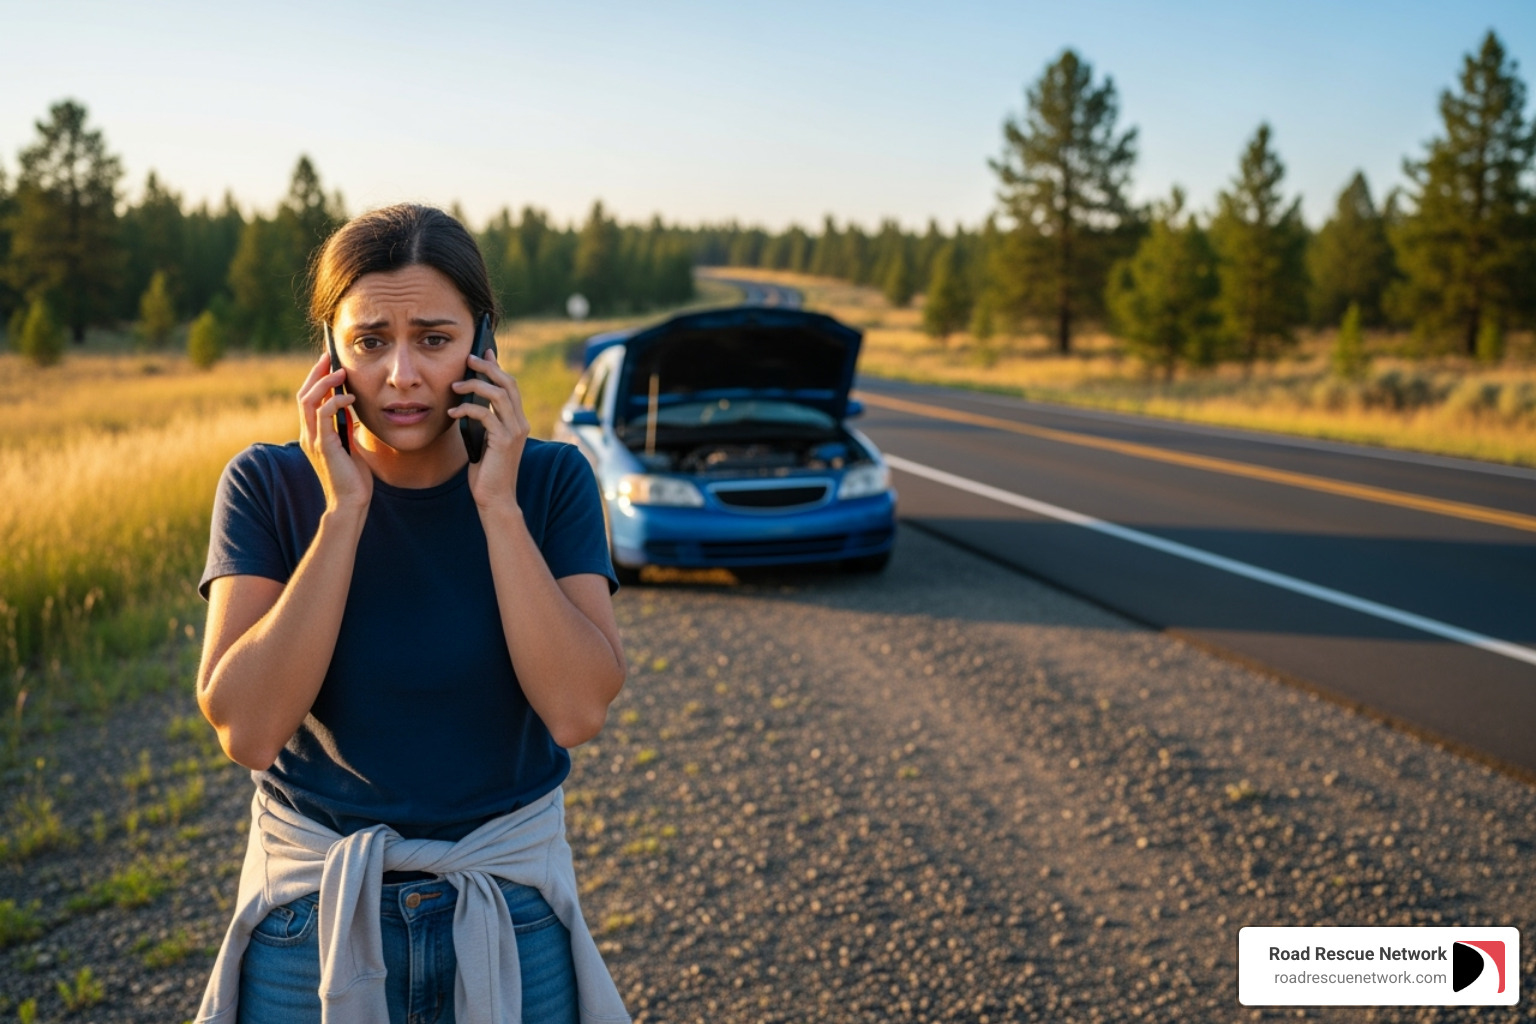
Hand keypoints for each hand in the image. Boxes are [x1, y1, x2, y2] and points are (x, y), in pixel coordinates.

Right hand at [297, 352, 372, 513]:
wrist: (351, 502)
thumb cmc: (352, 478)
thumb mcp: (349, 446)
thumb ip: (344, 428)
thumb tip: (349, 409)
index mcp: (313, 435)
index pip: (307, 400)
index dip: (315, 380)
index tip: (328, 363)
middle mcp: (308, 435)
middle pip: (303, 395)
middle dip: (316, 374)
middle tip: (330, 358)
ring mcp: (314, 440)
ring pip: (309, 401)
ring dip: (325, 383)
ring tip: (342, 373)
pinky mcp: (324, 446)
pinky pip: (324, 414)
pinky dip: (335, 401)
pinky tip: (350, 399)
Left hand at [450, 350, 530, 511]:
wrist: (495, 499)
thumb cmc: (487, 472)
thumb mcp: (485, 441)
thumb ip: (484, 423)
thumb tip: (469, 403)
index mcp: (517, 421)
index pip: (510, 386)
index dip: (497, 367)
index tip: (483, 352)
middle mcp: (520, 423)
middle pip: (508, 384)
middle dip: (488, 367)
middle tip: (468, 359)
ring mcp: (514, 432)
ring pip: (498, 395)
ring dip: (474, 385)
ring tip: (455, 385)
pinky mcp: (504, 441)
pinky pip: (485, 415)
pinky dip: (467, 409)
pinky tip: (453, 411)